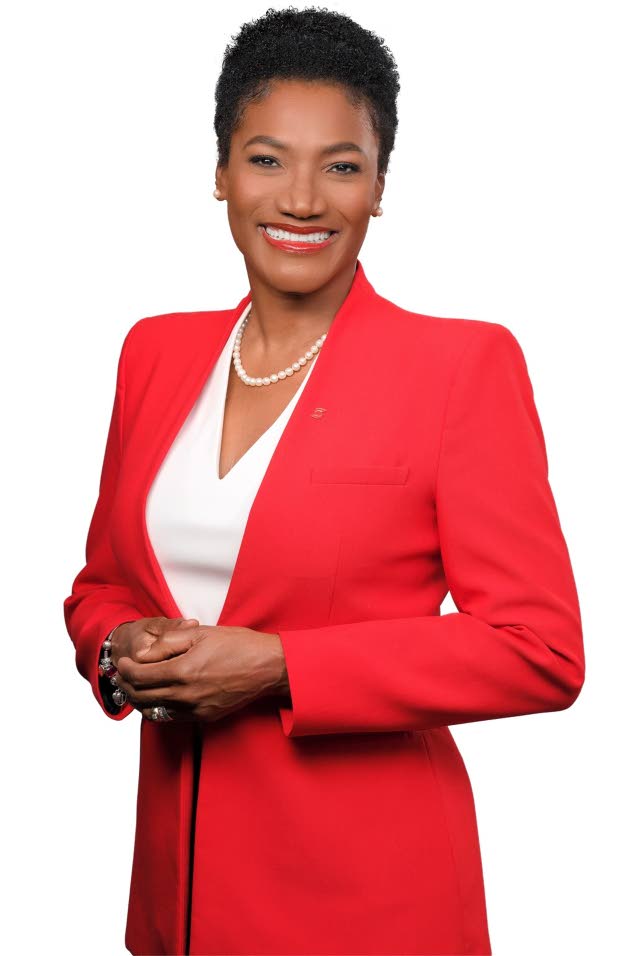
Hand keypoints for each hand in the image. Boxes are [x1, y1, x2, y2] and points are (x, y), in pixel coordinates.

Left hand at [113, 624, 287, 722]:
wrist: (268, 667)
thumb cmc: (238, 645)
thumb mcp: (200, 634)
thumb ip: (167, 644)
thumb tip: (143, 655)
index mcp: (183, 672)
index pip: (140, 676)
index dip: (124, 669)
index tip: (120, 662)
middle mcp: (186, 695)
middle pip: (142, 697)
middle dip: (126, 685)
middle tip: (119, 676)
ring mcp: (196, 709)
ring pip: (154, 712)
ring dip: (138, 700)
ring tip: (132, 688)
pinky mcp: (205, 717)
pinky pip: (172, 717)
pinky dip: (157, 709)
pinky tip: (156, 697)